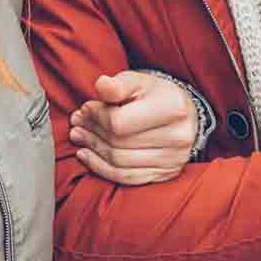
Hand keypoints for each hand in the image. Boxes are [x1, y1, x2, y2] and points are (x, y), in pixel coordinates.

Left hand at [69, 71, 199, 184]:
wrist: (185, 115)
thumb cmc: (155, 95)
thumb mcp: (138, 81)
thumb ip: (118, 84)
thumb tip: (100, 85)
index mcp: (172, 108)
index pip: (119, 122)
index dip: (96, 116)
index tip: (85, 109)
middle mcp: (177, 137)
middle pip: (118, 143)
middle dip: (91, 133)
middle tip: (76, 124)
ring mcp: (173, 159)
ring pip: (119, 162)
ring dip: (92, 150)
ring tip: (79, 137)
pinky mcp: (166, 174)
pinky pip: (127, 178)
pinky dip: (102, 168)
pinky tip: (88, 156)